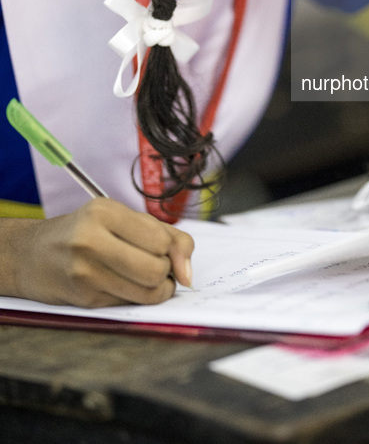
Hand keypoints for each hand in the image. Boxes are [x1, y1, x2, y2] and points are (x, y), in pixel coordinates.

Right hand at [11, 199, 193, 306]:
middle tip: (156, 265)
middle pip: (156, 269)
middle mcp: (91, 240)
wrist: (32, 254)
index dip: (170, 249)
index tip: (162, 248)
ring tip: (146, 277)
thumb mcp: (125, 219)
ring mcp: (85, 272)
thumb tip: (188, 274)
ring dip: (157, 289)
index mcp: (104, 212)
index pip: (160, 239)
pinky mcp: (84, 298)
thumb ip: (169, 237)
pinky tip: (123, 285)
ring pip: (147, 292)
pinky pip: (130, 304)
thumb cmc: (87, 231)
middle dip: (165, 272)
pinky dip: (137, 297)